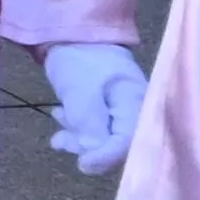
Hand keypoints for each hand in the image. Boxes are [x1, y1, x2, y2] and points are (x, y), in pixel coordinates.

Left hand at [45, 42, 149, 175]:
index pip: (130, 143)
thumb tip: (92, 160)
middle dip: (89, 148)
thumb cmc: (80, 60)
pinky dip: (77, 129)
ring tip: (59, 121)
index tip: (82, 163)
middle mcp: (140, 114)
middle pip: (120, 147)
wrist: (75, 36)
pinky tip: (61, 116)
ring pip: (106, 142)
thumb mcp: (79, 92)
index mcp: (140, 105)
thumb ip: (88, 126)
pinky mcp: (113, 114)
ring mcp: (127, 114)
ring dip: (79, 138)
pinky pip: (98, 131)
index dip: (106, 157)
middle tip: (64, 140)